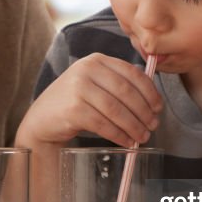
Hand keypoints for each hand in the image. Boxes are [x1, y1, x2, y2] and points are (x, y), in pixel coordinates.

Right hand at [18, 53, 162, 147]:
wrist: (43, 119)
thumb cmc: (75, 103)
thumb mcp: (95, 85)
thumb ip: (118, 84)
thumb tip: (153, 101)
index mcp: (97, 60)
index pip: (132, 73)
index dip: (150, 92)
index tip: (158, 107)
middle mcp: (86, 69)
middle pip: (126, 91)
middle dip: (144, 111)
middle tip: (153, 126)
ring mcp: (78, 88)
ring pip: (116, 109)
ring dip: (134, 126)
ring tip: (143, 137)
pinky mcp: (73, 109)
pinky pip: (104, 124)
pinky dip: (119, 135)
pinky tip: (126, 142)